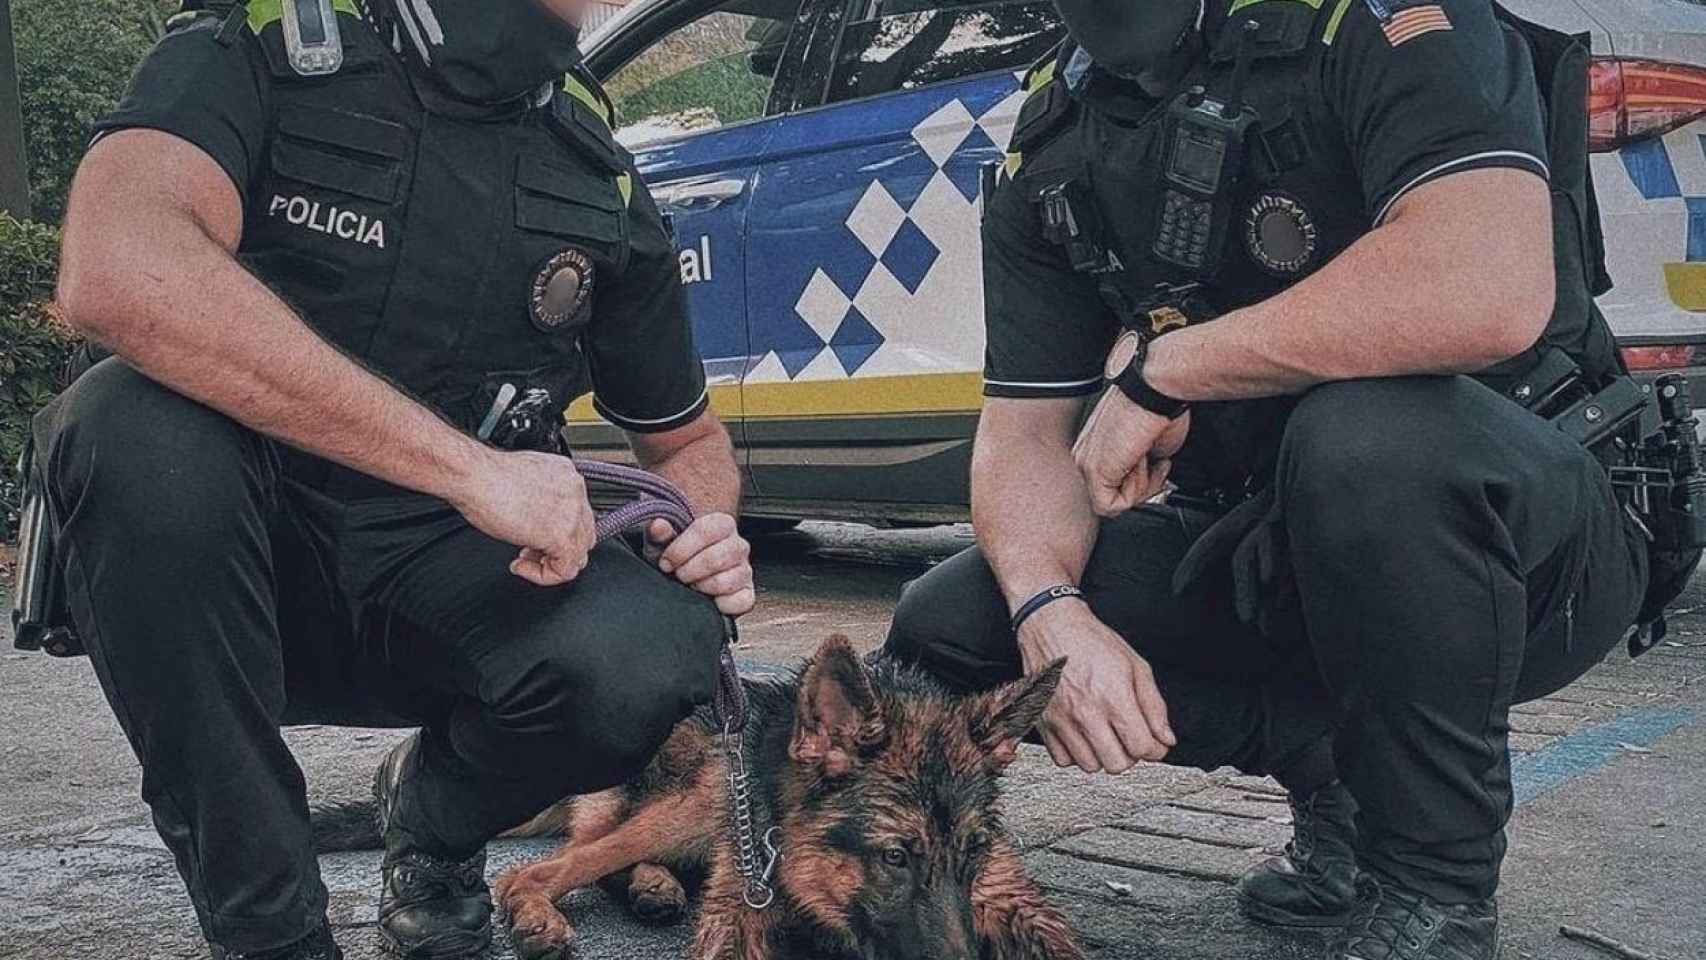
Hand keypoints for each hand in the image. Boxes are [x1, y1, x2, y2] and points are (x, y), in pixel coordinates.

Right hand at [450, 449, 597, 585]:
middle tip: (530, 552)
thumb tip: (538, 518)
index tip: (534, 537)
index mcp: (568, 477)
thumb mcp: (525, 484)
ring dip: (549, 563)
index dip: (556, 531)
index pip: (579, 515)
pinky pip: (565, 570)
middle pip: (583, 535)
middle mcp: (575, 492)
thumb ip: (541, 500)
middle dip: (556, 549)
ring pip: (578, 555)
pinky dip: (543, 576)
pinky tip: (520, 566)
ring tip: (524, 560)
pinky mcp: (561, 536)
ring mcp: (573, 514)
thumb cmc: (485, 476)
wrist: (474, 476)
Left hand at [647, 513, 754, 615]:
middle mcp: (738, 546)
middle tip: (678, 574)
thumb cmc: (678, 556)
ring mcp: (745, 571)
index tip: (666, 562)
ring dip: (702, 586)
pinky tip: (708, 598)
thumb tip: (658, 526)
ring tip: (692, 585)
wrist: (684, 574)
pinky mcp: (747, 595)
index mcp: (722, 524)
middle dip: (689, 571)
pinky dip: (720, 604)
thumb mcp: (663, 543)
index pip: (706, 531)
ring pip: (727, 581)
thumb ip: (660, 533)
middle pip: (717, 558)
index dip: (680, 549)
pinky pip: (740, 602)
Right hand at [1017, 599, 1174, 772]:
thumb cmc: (1091, 641)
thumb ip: (1154, 705)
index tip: (1154, 744)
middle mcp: (1086, 713)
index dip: (1155, 750)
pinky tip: (1083, 736)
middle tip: (1129, 739)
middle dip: (1130, 755)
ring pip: (1090, 765)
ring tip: (1106, 736)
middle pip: (1117, 764)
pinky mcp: (1044, 723)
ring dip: (1103, 755)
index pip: (1142, 747)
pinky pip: (1063, 760)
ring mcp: (1062, 720)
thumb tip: (1165, 736)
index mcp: (1113, 697)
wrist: (1052, 626)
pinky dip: (1076, 754)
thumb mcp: (1135, 665)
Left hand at [1072, 390, 1189, 516]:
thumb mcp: (1152, 447)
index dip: (1144, 482)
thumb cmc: (1159, 408)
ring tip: (1147, 456)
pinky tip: (1141, 463)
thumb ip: (1142, 468)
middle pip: (1112, 495)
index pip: (1113, 484)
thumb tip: (1148, 480)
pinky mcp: (1093, 471)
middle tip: (1156, 464)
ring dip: (1141, 486)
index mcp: (1096, 446)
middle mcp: (1085, 454)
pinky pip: (1112, 505)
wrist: (1156, 391)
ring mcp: (1086, 462)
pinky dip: (1136, 491)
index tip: (1158, 464)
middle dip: (1142, 486)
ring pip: (1111, 502)